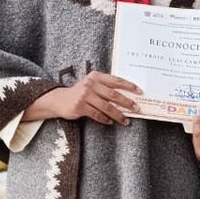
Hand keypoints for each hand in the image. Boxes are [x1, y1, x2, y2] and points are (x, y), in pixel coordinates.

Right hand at [25, 71, 141, 125]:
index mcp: (96, 76)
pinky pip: (97, 114)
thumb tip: (127, 97)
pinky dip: (105, 119)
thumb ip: (105, 88)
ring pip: (106, 107)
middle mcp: (90, 84)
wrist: (60, 100)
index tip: (139, 91)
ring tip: (125, 121)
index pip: (116, 80)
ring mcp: (85, 95)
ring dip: (118, 115)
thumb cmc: (81, 93)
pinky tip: (111, 122)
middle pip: (113, 95)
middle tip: (136, 109)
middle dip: (127, 103)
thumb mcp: (92, 85)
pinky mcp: (80, 106)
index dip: (129, 86)